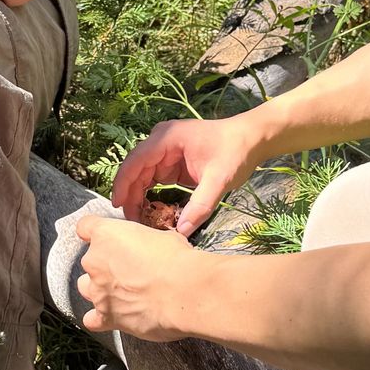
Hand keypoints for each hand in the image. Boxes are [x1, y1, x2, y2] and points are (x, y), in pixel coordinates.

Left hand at [74, 212, 207, 339]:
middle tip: (129, 269)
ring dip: (100, 289)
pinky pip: (92, 320)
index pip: (85, 227)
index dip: (93, 232)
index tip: (104, 237)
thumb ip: (146, 243)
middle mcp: (94, 262)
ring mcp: (98, 291)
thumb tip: (154, 249)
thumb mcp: (163, 237)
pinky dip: (100, 318)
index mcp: (106, 235)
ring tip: (122, 292)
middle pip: (89, 261)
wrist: (184, 293)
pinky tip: (114, 316)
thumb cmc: (177, 260)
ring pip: (86, 288)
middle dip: (105, 265)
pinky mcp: (106, 317)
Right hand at [111, 113, 264, 236]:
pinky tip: (150, 212)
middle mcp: (160, 142)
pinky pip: (153, 179)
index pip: (135, 161)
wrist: (251, 139)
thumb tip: (182, 231)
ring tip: (139, 221)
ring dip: (139, 197)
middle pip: (135, 170)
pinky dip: (150, 195)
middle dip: (130, 195)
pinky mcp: (171, 162)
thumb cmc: (236, 151)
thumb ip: (200, 206)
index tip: (117, 206)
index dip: (123, 184)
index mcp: (166, 138)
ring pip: (142, 176)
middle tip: (131, 223)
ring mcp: (164, 151)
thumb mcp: (220, 179)